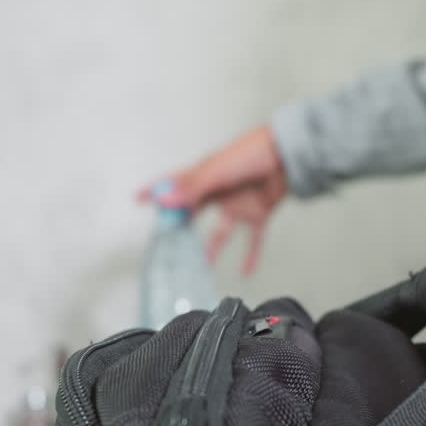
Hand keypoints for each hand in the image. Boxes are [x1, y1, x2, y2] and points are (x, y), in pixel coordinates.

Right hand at [138, 125, 286, 273]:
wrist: (288, 156)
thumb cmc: (252, 153)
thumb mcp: (216, 171)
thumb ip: (191, 188)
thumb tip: (164, 201)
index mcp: (206, 175)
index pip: (174, 183)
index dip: (155, 190)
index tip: (137, 198)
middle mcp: (219, 191)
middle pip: (193, 211)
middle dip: (179, 224)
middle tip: (166, 240)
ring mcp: (238, 204)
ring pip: (220, 232)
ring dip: (211, 249)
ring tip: (200, 266)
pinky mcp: (257, 213)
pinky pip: (253, 239)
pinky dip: (250, 256)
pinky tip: (245, 272)